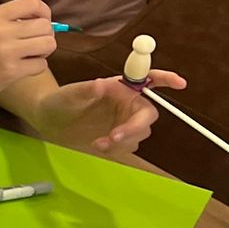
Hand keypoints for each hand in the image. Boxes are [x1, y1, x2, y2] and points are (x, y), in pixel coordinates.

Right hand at [0, 0, 58, 109]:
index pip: (33, 3)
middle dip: (44, 36)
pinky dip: (35, 67)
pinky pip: (41, 65)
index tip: (38, 23)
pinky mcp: (10, 72)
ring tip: (29, 56)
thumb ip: (7, 23)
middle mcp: (0, 31)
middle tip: (32, 45)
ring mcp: (6, 52)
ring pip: (48, 44)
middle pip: (45, 25)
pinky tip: (21, 69)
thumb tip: (41, 22)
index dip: (43, 13)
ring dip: (43, 52)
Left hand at [30, 69, 186, 154]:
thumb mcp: (67, 95)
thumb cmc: (58, 101)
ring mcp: (125, 120)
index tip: (179, 82)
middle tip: (115, 136)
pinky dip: (117, 148)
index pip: (147, 79)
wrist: (49, 122)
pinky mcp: (120, 137)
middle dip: (135, 126)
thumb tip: (101, 84)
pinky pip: (129, 145)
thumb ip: (85, 90)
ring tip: (99, 142)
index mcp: (119, 86)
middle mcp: (126, 102)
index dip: (165, 79)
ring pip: (140, 132)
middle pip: (148, 114)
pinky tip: (98, 145)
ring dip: (124, 139)